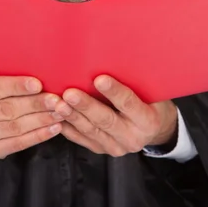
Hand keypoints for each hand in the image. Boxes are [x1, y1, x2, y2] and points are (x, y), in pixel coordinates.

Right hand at [0, 76, 62, 159]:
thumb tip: (34, 80)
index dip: (16, 86)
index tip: (38, 84)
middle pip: (6, 110)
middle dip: (35, 104)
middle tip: (57, 100)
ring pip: (14, 128)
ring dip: (41, 120)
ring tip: (60, 112)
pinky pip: (17, 144)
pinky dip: (37, 136)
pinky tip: (53, 128)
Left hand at [56, 75, 177, 156]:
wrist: (153, 129)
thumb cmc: (149, 101)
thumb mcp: (149, 92)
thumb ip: (132, 82)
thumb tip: (111, 57)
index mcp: (148, 121)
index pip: (129, 104)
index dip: (114, 92)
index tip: (99, 79)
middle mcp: (132, 138)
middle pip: (106, 120)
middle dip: (86, 106)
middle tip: (70, 93)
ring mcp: (116, 147)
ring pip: (90, 130)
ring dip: (72, 116)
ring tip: (58, 103)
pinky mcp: (101, 149)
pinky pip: (81, 139)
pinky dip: (67, 127)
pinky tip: (55, 115)